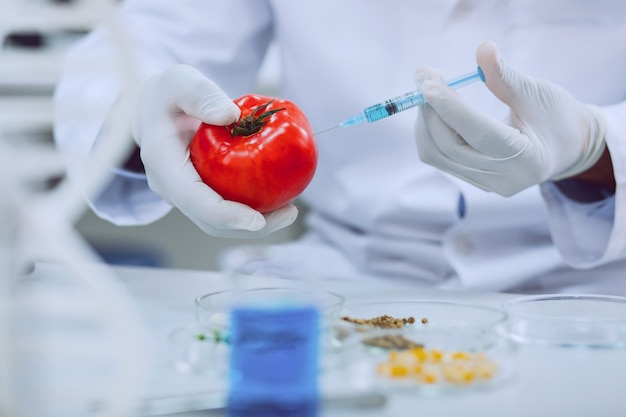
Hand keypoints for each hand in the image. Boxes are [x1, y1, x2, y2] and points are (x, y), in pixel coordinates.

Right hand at [128, 64, 297, 236]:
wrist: (151, 109)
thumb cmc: (168, 93)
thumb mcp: (180, 81)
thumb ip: (202, 94)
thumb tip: (231, 116)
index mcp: (162, 163)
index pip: (193, 199)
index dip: (225, 215)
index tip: (257, 220)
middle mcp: (170, 186)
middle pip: (209, 221)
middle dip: (249, 228)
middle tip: (289, 214)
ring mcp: (184, 194)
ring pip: (219, 222)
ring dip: (255, 224)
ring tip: (289, 211)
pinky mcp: (199, 193)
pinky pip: (226, 208)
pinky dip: (252, 209)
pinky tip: (280, 198)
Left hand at [414, 41, 606, 196]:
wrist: (568, 147)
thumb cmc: (556, 116)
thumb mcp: (537, 93)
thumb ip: (506, 76)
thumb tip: (482, 48)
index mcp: (527, 158)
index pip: (479, 133)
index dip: (450, 108)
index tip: (428, 83)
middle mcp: (503, 178)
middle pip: (449, 146)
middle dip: (431, 109)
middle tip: (424, 75)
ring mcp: (486, 184)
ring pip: (438, 154)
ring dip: (427, 119)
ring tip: (429, 88)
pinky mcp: (474, 181)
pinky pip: (440, 157)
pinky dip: (432, 131)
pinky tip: (436, 108)